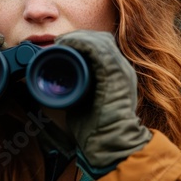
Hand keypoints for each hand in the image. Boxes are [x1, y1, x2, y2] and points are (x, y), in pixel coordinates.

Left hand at [55, 30, 151, 177]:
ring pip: (100, 41)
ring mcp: (120, 71)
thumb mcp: (87, 101)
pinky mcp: (114, 75)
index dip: (82, 41)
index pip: (102, 46)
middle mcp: (122, 69)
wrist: (111, 143)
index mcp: (116, 74)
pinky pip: (99, 51)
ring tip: (61, 41)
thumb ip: (78, 89)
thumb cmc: (97, 127)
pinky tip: (68, 44)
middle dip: (79, 37)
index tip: (63, 45)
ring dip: (78, 38)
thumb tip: (58, 85)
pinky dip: (82, 43)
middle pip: (101, 40)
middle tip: (60, 42)